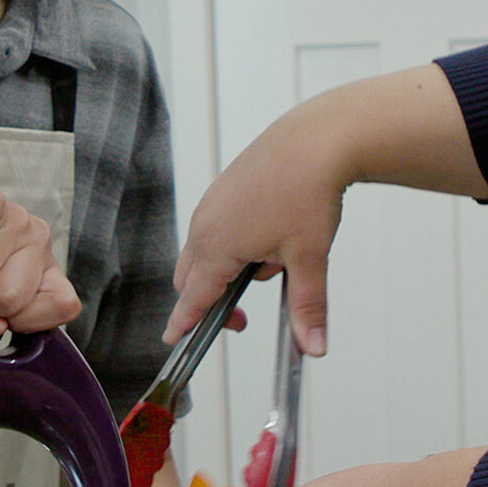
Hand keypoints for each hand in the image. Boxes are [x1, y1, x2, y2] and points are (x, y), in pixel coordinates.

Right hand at [168, 101, 348, 355]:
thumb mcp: (309, 258)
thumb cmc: (307, 191)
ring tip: (275, 263)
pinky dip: (236, 243)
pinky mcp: (224, 189)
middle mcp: (206, 225)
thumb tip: (312, 347)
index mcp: (217, 247)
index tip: (172, 339)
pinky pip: (217, 227)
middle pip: (190, 278)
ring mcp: (212, 204)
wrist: (315, 140)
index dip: (183, 323)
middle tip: (241, 318)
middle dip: (210, 301)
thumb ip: (307, 307)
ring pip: (206, 252)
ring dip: (229, 270)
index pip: (192, 298)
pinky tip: (272, 233)